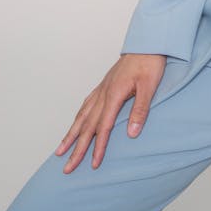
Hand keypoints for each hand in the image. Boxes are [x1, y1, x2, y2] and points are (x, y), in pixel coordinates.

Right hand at [54, 53, 166, 173]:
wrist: (148, 42)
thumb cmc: (150, 62)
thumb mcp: (150, 86)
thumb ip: (140, 110)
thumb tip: (131, 134)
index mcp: (114, 94)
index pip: (103, 127)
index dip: (98, 147)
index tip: (93, 165)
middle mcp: (104, 93)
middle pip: (87, 126)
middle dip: (77, 148)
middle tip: (67, 168)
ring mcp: (102, 88)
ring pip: (82, 115)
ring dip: (71, 135)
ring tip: (60, 150)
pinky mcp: (105, 84)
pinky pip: (87, 104)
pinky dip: (79, 117)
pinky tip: (76, 123)